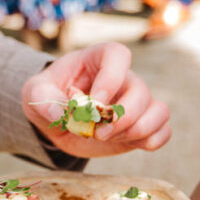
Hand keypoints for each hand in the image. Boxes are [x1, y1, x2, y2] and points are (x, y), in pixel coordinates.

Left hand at [22, 42, 170, 156]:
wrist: (58, 121)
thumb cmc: (49, 97)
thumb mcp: (35, 92)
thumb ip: (43, 97)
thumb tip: (57, 111)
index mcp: (98, 60)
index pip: (118, 55)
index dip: (111, 78)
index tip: (95, 102)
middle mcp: (124, 78)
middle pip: (141, 91)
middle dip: (121, 118)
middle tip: (97, 133)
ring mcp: (136, 102)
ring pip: (158, 111)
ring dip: (136, 131)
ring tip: (108, 138)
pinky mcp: (142, 124)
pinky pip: (164, 130)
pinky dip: (153, 141)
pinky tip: (129, 143)